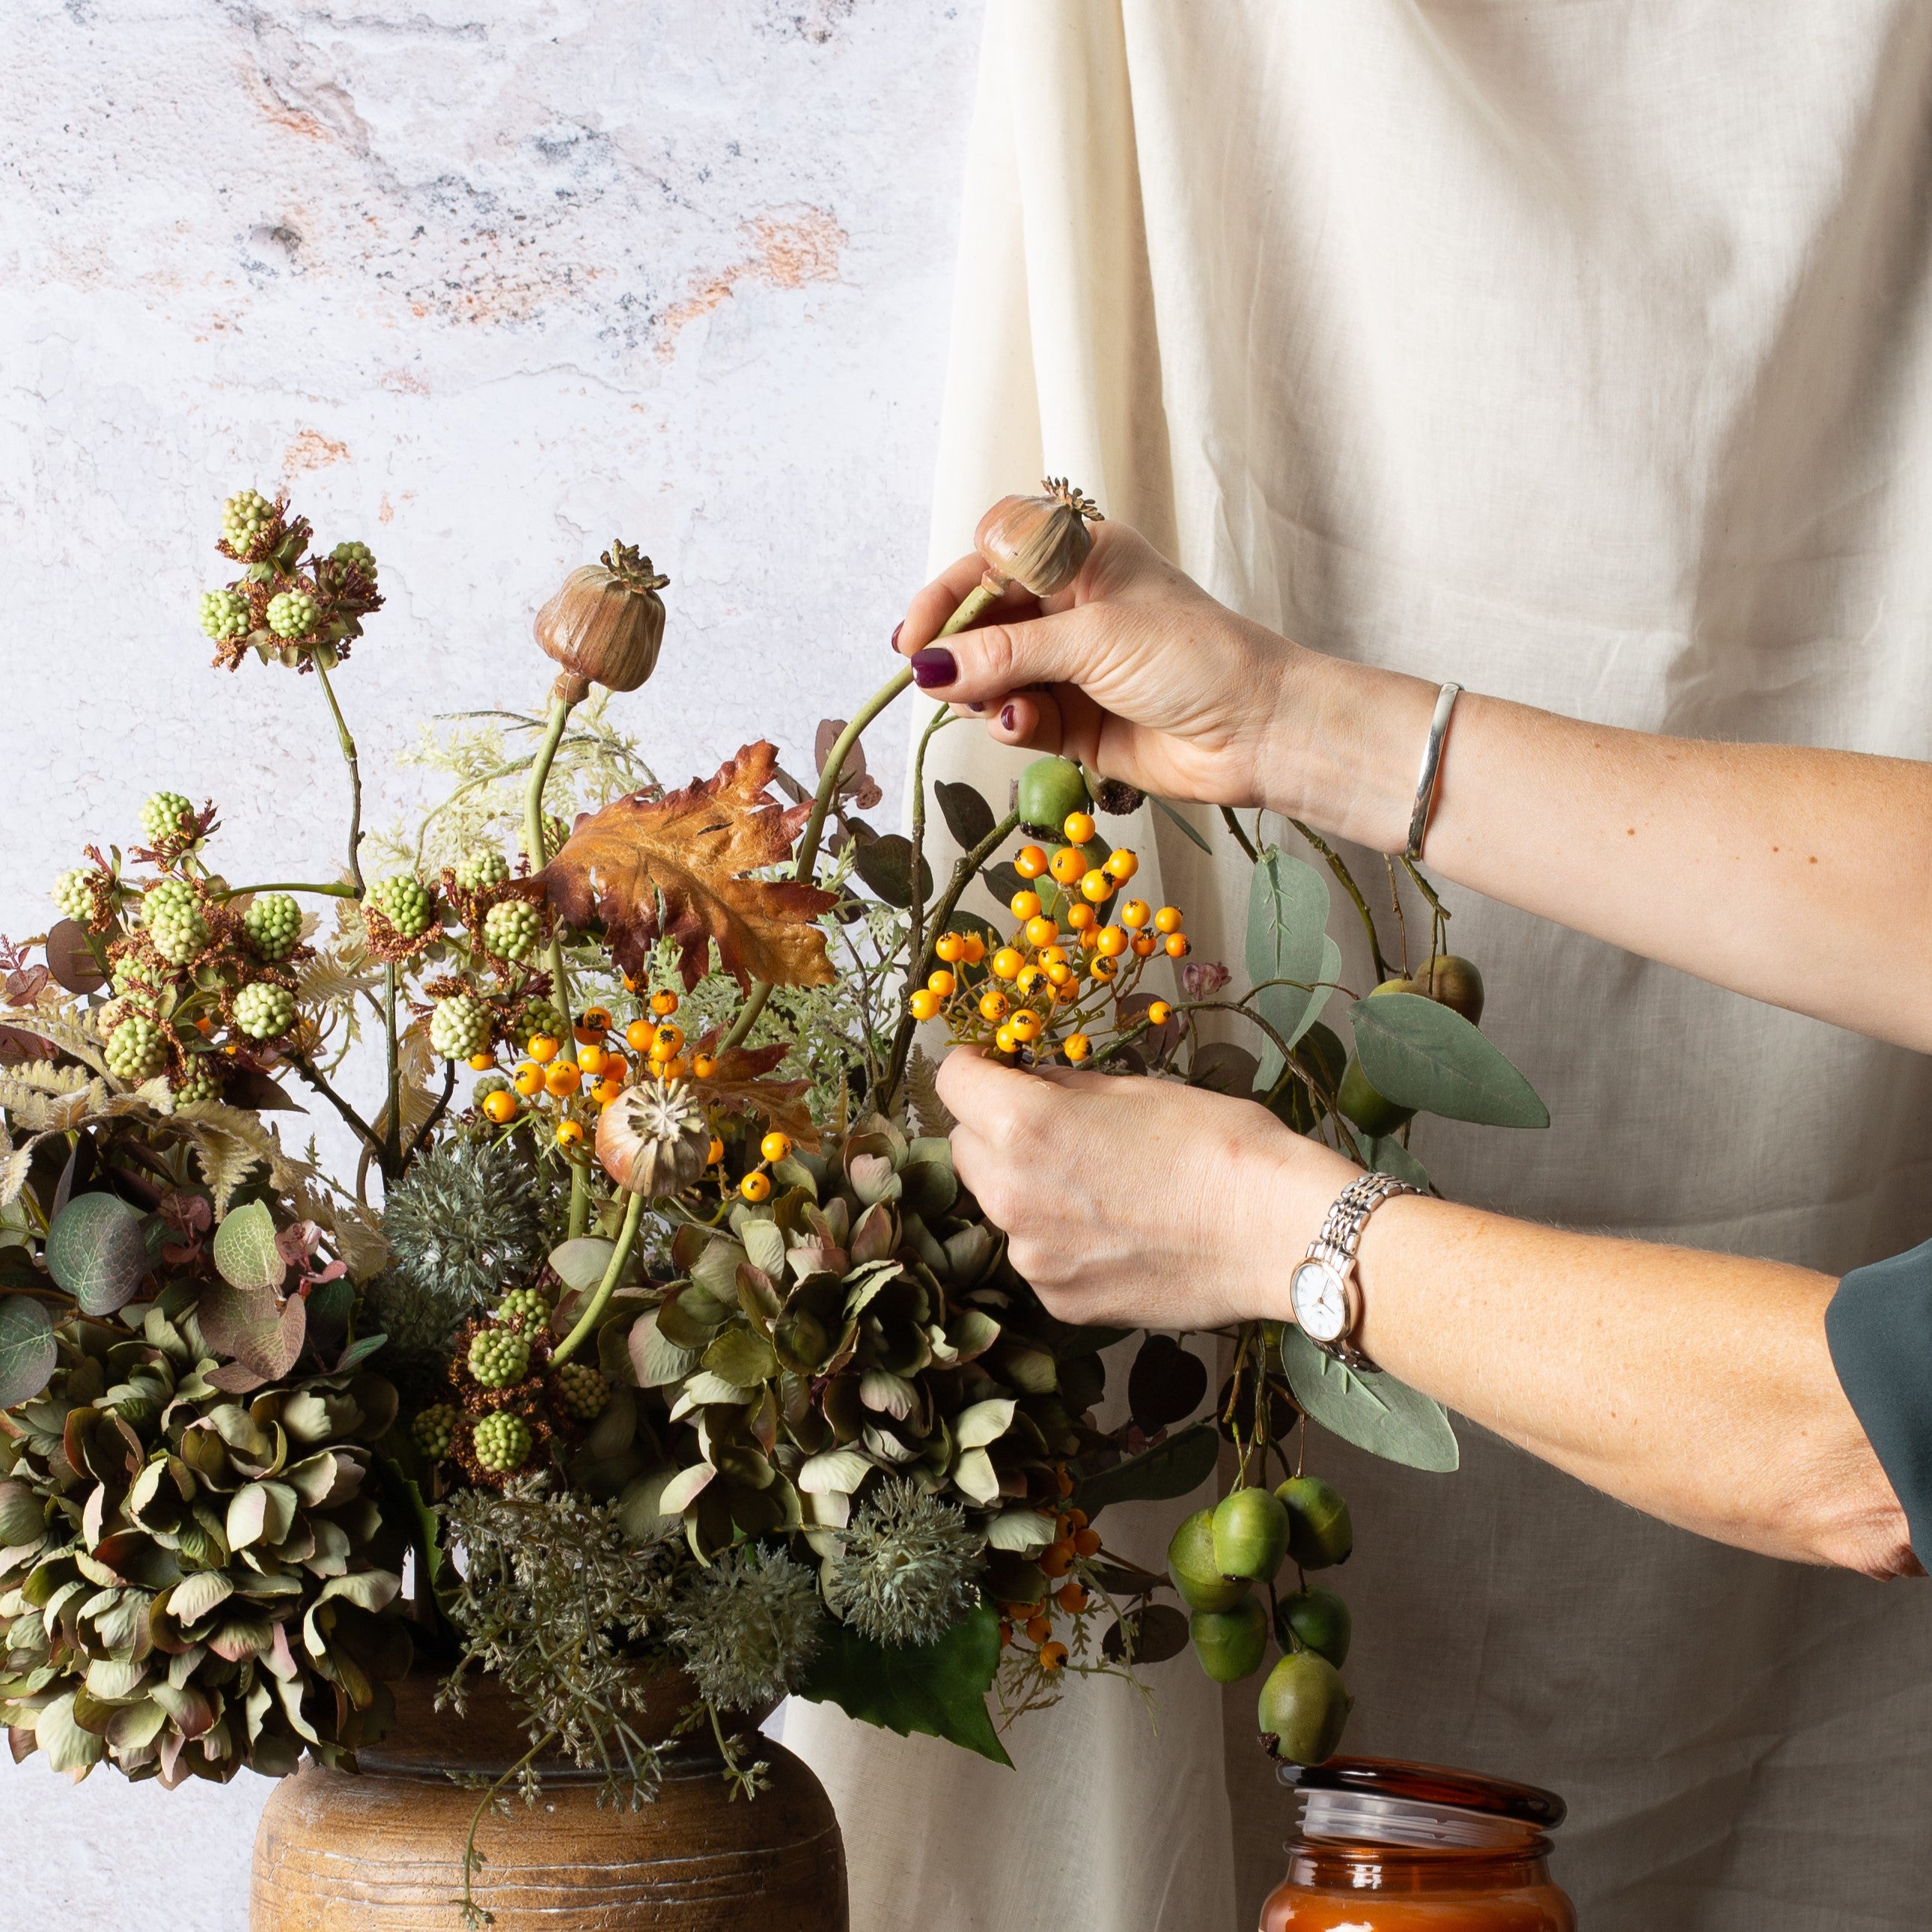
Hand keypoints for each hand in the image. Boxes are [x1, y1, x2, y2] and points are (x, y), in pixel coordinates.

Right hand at [895, 521, 1297, 810]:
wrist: (1256, 731)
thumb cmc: (1192, 658)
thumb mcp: (1093, 639)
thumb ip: (1006, 652)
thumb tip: (929, 666)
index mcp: (1081, 558)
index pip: (990, 560)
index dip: (948, 595)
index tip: (915, 638)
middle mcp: (1070, 608)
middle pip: (983, 622)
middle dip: (958, 652)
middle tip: (936, 681)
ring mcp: (1069, 666)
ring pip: (992, 675)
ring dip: (982, 692)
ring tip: (995, 707)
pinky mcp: (1072, 720)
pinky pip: (1015, 717)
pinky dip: (1009, 723)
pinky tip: (1021, 726)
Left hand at [937, 1048, 1358, 1331]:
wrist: (1276, 1233)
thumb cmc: (1218, 1146)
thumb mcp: (1134, 1090)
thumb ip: (1064, 1090)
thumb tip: (1031, 1083)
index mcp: (1025, 1125)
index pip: (954, 1080)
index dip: (977, 1067)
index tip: (999, 1068)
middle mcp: (1011, 1194)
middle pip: (964, 1146)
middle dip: (993, 1128)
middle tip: (1051, 1125)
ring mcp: (1031, 1256)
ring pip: (998, 1204)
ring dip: (1025, 1186)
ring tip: (1094, 1183)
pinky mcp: (1058, 1300)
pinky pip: (1036, 1254)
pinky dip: (1057, 1239)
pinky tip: (1115, 1230)